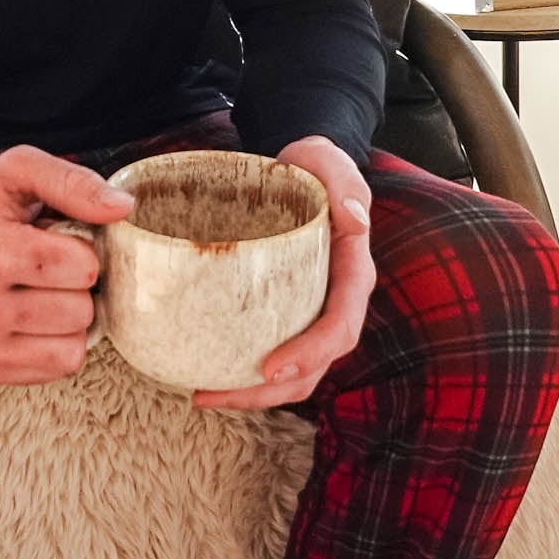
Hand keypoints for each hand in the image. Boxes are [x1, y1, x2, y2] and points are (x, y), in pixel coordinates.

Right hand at [0, 147, 132, 385]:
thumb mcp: (18, 169)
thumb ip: (74, 182)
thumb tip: (124, 208)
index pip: (83, 268)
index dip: (81, 248)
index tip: (55, 237)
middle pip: (80, 311)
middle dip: (75, 285)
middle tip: (46, 265)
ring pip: (72, 349)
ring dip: (69, 318)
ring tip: (40, 290)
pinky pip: (53, 369)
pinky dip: (54, 343)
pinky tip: (32, 315)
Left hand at [194, 135, 375, 413]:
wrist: (299, 168)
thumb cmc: (314, 167)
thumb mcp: (330, 163)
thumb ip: (345, 183)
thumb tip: (355, 219)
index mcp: (353, 274)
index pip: (341, 327)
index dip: (311, 354)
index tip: (271, 369)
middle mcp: (336, 302)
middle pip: (314, 365)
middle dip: (269, 391)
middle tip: (216, 394)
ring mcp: (311, 312)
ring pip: (293, 373)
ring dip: (251, 394)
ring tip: (203, 395)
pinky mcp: (286, 313)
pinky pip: (270, 351)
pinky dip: (242, 372)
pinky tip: (204, 372)